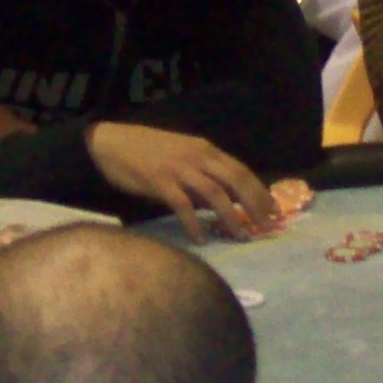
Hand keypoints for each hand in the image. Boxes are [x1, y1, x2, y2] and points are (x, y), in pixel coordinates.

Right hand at [86, 122, 277, 241]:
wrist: (110, 143)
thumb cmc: (146, 151)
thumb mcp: (182, 156)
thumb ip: (203, 174)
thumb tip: (226, 199)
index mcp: (205, 149)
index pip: (241, 170)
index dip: (259, 190)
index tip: (273, 210)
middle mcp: (197, 157)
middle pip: (235, 181)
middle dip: (254, 205)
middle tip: (264, 227)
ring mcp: (179, 169)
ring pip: (215, 194)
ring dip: (230, 217)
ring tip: (240, 236)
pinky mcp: (160, 182)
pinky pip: (183, 205)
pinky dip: (195, 223)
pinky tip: (202, 239)